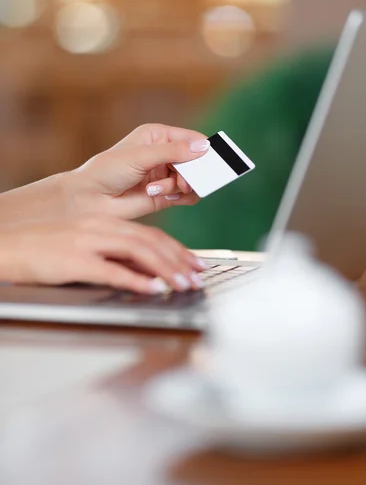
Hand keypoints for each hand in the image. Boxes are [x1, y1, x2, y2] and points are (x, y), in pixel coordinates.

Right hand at [0, 217, 207, 292]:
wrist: (8, 247)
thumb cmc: (44, 251)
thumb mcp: (85, 247)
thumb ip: (114, 256)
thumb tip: (146, 273)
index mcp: (105, 223)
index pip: (150, 234)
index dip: (177, 249)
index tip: (195, 264)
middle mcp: (101, 228)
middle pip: (150, 241)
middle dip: (179, 260)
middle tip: (198, 277)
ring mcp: (88, 242)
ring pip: (137, 251)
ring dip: (165, 269)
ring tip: (183, 284)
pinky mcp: (74, 260)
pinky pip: (111, 270)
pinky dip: (135, 280)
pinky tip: (152, 289)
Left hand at [66, 123, 209, 219]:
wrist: (90, 199)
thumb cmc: (108, 171)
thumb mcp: (141, 156)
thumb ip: (173, 152)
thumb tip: (203, 148)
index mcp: (158, 136)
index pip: (192, 139)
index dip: (205, 149)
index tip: (213, 160)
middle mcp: (165, 154)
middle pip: (197, 161)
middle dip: (194, 171)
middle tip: (186, 180)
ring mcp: (166, 175)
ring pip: (193, 179)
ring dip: (182, 185)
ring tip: (161, 189)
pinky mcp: (166, 195)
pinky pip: (188, 196)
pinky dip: (181, 197)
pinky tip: (162, 195)